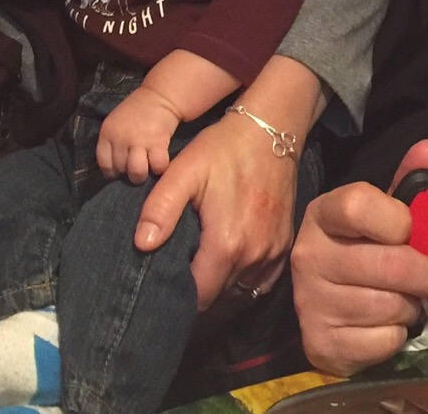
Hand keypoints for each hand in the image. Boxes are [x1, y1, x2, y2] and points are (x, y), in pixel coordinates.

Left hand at [97, 86, 180, 182]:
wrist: (160, 96)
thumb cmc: (137, 111)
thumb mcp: (116, 122)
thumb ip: (112, 142)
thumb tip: (114, 168)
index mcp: (107, 132)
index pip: (104, 163)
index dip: (111, 171)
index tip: (119, 171)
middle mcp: (121, 138)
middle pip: (121, 169)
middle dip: (128, 171)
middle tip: (136, 165)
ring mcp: (139, 141)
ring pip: (137, 172)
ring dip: (142, 175)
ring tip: (147, 169)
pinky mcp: (158, 142)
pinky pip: (157, 166)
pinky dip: (160, 168)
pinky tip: (160, 162)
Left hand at [132, 106, 301, 309]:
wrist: (271, 129)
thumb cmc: (223, 149)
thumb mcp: (184, 172)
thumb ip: (161, 209)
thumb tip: (142, 245)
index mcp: (227, 244)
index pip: (199, 296)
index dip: (178, 296)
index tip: (163, 284)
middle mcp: (254, 256)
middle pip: (219, 297)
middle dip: (197, 290)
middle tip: (177, 272)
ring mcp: (274, 252)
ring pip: (240, 290)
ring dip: (220, 285)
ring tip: (200, 267)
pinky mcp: (285, 245)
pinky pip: (261, 280)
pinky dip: (243, 278)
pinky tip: (228, 262)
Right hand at [291, 140, 427, 375]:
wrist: (329, 305)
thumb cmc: (366, 249)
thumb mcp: (385, 212)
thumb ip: (411, 182)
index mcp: (323, 214)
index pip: (358, 205)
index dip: (397, 219)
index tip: (409, 230)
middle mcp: (308, 256)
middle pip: (390, 265)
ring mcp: (310, 303)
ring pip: (390, 306)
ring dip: (412, 307)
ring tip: (406, 300)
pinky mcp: (320, 344)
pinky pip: (383, 341)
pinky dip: (397, 337)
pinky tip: (386, 326)